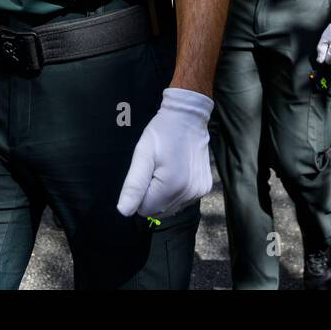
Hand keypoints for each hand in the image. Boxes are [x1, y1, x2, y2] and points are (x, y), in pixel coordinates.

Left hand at [117, 88, 213, 217]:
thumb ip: (134, 185)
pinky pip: (185, 200)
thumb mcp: (142, 154)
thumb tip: (123, 212)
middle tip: (156, 170)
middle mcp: (188, 195)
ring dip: (166, 194)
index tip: (146, 173)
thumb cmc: (161, 133)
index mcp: (170, 187)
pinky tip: (179, 172)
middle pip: (159, 211)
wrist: (189, 117)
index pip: (145, 210)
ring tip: (168, 169)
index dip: (141, 194)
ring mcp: (200, 192)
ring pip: (172, 207)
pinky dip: (179, 191)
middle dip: (153, 196)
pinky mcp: (207, 187)